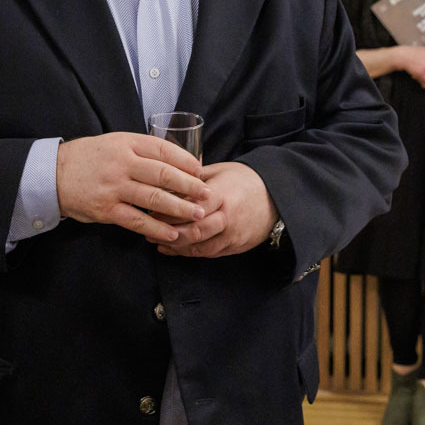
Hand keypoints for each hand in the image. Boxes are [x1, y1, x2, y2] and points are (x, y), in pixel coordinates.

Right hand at [56, 133, 214, 241]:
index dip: (185, 161)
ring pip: (154, 199)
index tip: (200, 170)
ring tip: (197, 215)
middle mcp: (121, 164)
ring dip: (179, 208)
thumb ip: (140, 150)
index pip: (163, 150)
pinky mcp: (106, 209)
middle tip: (207, 194)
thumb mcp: (114, 143)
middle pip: (164, 174)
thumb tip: (175, 161)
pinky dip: (157, 227)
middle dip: (190, 186)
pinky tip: (172, 233)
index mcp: (126, 143)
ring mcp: (114, 187)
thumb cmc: (88, 158)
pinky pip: (137, 220)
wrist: (53, 175)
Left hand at [152, 162, 277, 257]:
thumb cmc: (244, 180)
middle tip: (149, 231)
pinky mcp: (235, 247)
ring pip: (199, 247)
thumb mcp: (219, 171)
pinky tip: (174, 249)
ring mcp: (232, 235)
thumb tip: (165, 178)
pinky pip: (208, 253)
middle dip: (169, 233)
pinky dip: (189, 253)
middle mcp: (227, 217)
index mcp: (221, 194)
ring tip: (157, 242)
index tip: (151, 212)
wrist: (275, 197)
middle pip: (194, 230)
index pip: (191, 207)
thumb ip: (194, 177)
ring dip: (176, 246)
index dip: (170, 212)